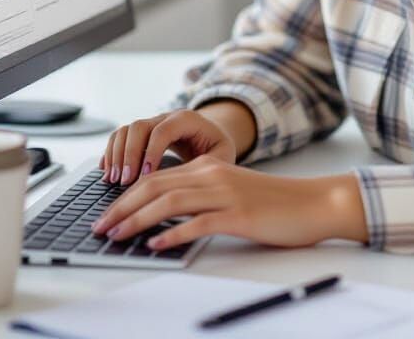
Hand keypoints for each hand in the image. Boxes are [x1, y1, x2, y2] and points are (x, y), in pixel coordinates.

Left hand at [90, 156, 367, 249]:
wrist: (313, 202)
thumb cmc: (275, 203)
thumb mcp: (232, 192)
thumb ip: (203, 197)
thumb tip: (166, 217)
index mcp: (210, 168)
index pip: (157, 177)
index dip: (126, 196)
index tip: (106, 215)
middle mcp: (213, 175)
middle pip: (156, 185)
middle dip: (121, 207)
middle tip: (100, 227)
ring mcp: (226, 193)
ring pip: (170, 201)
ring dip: (137, 220)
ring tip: (117, 236)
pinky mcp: (238, 214)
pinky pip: (197, 223)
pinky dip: (172, 234)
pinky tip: (155, 245)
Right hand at [99, 110, 236, 185]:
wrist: (212, 137)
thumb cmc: (218, 149)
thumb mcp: (223, 156)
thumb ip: (208, 166)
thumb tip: (188, 185)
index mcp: (188, 120)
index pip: (164, 130)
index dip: (152, 151)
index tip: (147, 176)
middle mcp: (166, 117)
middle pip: (140, 126)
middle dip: (129, 154)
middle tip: (125, 181)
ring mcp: (151, 123)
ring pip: (126, 130)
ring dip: (116, 155)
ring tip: (113, 180)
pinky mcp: (141, 133)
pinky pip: (119, 136)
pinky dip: (110, 152)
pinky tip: (106, 171)